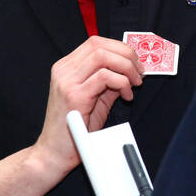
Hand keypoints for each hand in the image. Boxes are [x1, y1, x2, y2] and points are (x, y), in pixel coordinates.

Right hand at [33, 36, 144, 179]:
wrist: (54, 153)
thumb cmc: (74, 129)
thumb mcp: (96, 98)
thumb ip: (110, 81)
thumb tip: (130, 69)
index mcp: (66, 67)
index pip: (96, 42)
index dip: (120, 48)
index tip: (136, 62)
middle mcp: (63, 70)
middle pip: (100, 45)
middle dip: (127, 55)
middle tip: (140, 72)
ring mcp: (67, 81)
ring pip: (103, 56)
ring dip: (126, 67)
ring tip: (135, 84)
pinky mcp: (74, 95)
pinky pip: (105, 77)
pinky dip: (122, 83)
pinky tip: (126, 95)